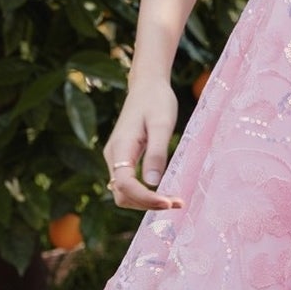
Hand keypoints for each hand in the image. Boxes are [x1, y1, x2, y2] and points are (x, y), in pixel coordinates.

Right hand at [104, 81, 183, 212]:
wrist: (147, 85)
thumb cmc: (156, 101)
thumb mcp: (162, 124)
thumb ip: (157, 152)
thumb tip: (153, 183)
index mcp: (120, 147)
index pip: (126, 185)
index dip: (146, 198)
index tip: (169, 202)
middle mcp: (113, 156)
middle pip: (122, 195)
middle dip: (147, 204)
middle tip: (177, 203)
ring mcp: (116, 158)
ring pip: (124, 193)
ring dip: (146, 202)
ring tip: (174, 200)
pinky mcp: (123, 159)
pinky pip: (129, 185)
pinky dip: (145, 194)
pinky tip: (164, 192)